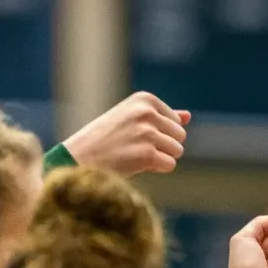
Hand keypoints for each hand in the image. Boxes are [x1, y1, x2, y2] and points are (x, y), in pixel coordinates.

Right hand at [62, 91, 190, 175]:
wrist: (79, 158)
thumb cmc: (106, 139)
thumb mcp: (132, 119)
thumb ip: (162, 116)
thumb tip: (188, 116)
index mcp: (145, 99)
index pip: (177, 122)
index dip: (159, 134)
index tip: (134, 134)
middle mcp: (147, 112)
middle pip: (180, 136)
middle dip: (163, 146)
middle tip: (135, 147)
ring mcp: (147, 133)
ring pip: (177, 151)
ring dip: (159, 158)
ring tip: (135, 155)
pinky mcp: (147, 154)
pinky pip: (170, 165)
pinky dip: (156, 169)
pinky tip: (136, 165)